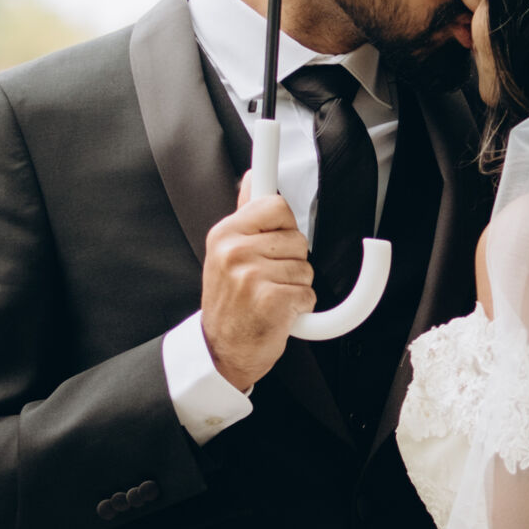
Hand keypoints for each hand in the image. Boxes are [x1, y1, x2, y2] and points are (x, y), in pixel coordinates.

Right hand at [200, 178, 313, 390]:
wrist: (220, 350)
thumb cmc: (230, 303)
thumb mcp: (226, 253)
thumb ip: (244, 215)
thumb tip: (252, 178)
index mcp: (225, 234)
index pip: (274, 205)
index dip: (285, 221)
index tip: (275, 182)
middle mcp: (234, 251)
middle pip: (298, 239)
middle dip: (292, 260)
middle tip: (268, 279)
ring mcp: (251, 276)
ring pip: (305, 268)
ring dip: (296, 286)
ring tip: (269, 297)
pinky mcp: (270, 300)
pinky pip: (308, 293)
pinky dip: (300, 307)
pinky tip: (277, 314)